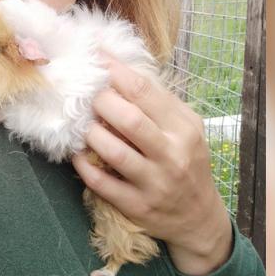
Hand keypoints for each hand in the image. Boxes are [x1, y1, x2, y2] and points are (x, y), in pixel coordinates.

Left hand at [71, 55, 233, 275]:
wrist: (198, 217)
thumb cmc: (187, 162)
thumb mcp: (186, 129)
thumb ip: (159, 103)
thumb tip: (121, 70)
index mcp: (184, 129)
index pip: (146, 92)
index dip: (116, 72)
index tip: (95, 58)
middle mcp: (172, 155)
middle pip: (129, 119)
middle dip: (101, 101)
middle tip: (84, 93)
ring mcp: (155, 183)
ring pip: (114, 152)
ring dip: (90, 134)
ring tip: (80, 123)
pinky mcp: (137, 206)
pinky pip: (102, 183)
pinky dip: (84, 166)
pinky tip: (76, 154)